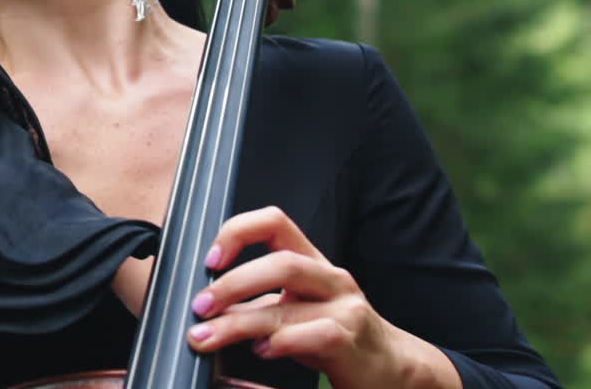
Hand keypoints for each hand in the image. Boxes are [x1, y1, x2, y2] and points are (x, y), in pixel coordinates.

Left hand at [186, 206, 461, 388]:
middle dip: (232, 284)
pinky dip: (280, 343)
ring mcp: (345, 308)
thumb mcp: (295, 308)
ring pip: (287, 304)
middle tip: (199, 307)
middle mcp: (329, 277)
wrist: (391, 369)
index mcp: (311, 261)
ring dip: (238, 323)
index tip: (210, 260)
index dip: (238, 232)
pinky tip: (262, 351)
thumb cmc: (333, 335)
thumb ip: (257, 301)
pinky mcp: (352, 340)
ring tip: (207, 337)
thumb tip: (206, 306)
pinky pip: (313, 335)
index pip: (274, 222)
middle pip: (279, 264)